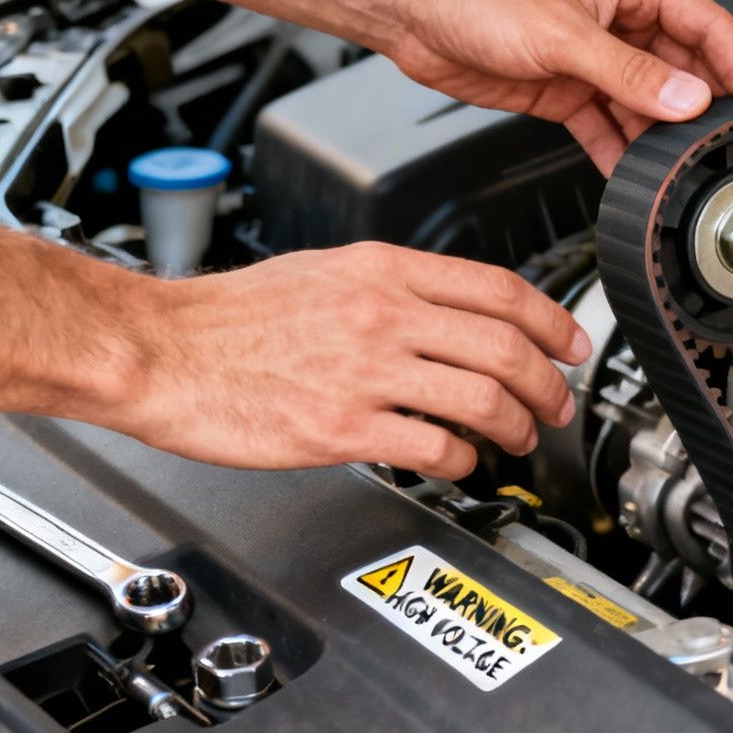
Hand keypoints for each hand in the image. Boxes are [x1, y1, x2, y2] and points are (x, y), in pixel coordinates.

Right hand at [114, 243, 586, 479]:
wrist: (160, 351)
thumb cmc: (229, 318)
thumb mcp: (326, 271)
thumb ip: (395, 287)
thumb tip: (455, 310)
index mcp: (384, 270)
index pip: (500, 289)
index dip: (553, 322)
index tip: (572, 346)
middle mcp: (383, 315)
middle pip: (507, 347)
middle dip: (550, 386)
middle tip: (557, 407)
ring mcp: (365, 372)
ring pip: (484, 399)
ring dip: (518, 428)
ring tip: (518, 440)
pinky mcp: (341, 428)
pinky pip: (435, 447)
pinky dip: (464, 461)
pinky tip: (459, 462)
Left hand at [383, 0, 732, 173]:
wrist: (415, 14)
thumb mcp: (563, 35)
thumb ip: (628, 73)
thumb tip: (684, 99)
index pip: (707, 24)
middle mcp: (620, 17)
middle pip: (683, 69)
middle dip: (699, 109)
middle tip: (719, 145)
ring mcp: (595, 56)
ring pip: (648, 102)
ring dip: (659, 135)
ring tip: (676, 166)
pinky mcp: (569, 87)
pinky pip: (610, 124)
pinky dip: (622, 150)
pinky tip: (633, 174)